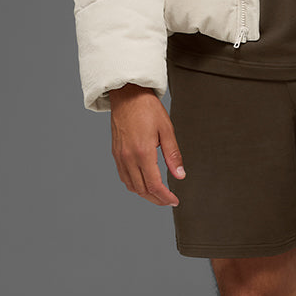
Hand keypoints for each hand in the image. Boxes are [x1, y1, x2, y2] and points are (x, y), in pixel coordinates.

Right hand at [108, 85, 184, 205]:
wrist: (127, 95)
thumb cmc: (148, 108)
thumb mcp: (166, 130)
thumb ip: (173, 155)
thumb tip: (180, 175)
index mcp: (143, 152)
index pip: (154, 185)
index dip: (165, 197)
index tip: (174, 200)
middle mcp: (128, 157)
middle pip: (142, 189)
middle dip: (156, 199)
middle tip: (168, 200)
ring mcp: (120, 156)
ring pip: (131, 186)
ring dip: (145, 194)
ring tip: (158, 194)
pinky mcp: (116, 153)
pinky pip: (123, 177)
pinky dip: (134, 185)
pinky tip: (144, 183)